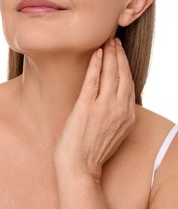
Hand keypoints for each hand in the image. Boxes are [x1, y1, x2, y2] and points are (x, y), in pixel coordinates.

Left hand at [54, 38, 135, 181]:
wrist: (79, 168)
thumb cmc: (92, 152)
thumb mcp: (113, 132)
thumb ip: (116, 114)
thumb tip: (110, 97)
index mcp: (128, 116)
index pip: (129, 84)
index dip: (125, 66)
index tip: (121, 54)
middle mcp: (120, 109)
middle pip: (123, 75)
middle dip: (119, 55)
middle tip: (115, 41)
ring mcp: (103, 108)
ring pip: (111, 74)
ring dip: (110, 55)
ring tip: (107, 42)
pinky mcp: (86, 107)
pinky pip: (93, 80)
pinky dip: (96, 65)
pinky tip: (96, 53)